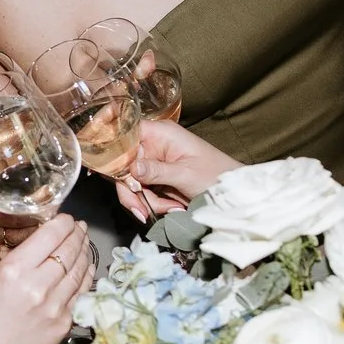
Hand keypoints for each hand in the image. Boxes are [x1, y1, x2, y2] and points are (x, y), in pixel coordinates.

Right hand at [0, 214, 93, 343]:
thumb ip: (20, 258)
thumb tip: (47, 239)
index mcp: (13, 270)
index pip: (49, 235)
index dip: (63, 223)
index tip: (67, 219)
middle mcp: (36, 285)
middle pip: (68, 250)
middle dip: (77, 234)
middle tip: (79, 227)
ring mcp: (54, 305)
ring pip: (79, 269)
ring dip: (84, 252)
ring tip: (83, 242)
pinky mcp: (65, 321)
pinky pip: (81, 292)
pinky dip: (86, 275)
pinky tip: (86, 266)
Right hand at [117, 120, 239, 222]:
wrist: (234, 193)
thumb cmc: (217, 175)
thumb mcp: (185, 174)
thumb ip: (155, 171)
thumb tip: (130, 168)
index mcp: (160, 133)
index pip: (124, 134)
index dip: (113, 152)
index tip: (109, 173)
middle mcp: (154, 145)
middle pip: (123, 165)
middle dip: (132, 191)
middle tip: (141, 210)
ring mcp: (155, 163)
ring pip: (132, 183)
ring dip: (147, 201)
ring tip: (171, 208)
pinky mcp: (158, 179)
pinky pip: (144, 193)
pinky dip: (154, 204)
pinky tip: (172, 208)